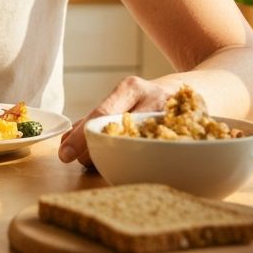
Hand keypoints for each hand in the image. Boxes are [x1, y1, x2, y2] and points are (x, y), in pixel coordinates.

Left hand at [57, 76, 175, 165]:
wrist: (188, 91)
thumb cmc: (144, 100)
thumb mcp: (122, 99)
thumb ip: (94, 118)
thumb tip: (66, 141)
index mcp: (131, 88)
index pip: (102, 114)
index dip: (81, 137)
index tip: (65, 153)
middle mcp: (152, 99)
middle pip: (118, 132)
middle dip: (95, 151)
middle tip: (82, 161)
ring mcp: (169, 118)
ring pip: (135, 146)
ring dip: (114, 159)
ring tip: (105, 161)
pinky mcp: (181, 136)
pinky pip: (154, 153)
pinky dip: (137, 161)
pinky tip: (131, 163)